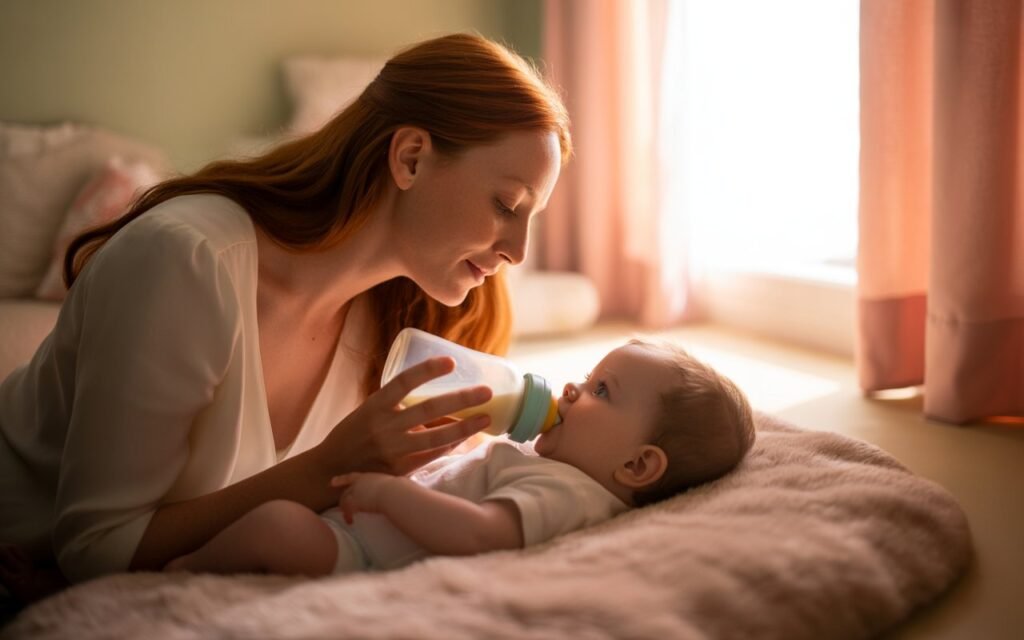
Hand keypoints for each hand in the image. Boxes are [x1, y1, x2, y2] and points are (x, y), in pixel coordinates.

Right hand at [312, 356, 491, 476]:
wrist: (328, 472)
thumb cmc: (352, 436)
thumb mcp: (367, 412)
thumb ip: (396, 405)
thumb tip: (437, 400)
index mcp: (374, 406)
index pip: (404, 381)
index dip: (428, 370)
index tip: (451, 362)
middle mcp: (383, 427)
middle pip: (429, 409)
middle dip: (461, 399)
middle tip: (486, 391)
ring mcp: (392, 451)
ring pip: (436, 437)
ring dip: (465, 428)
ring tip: (486, 418)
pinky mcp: (398, 471)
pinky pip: (431, 456)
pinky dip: (449, 446)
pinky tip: (465, 439)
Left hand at [330, 472, 398, 523]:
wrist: (394, 492)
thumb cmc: (399, 488)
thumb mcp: (397, 483)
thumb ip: (396, 484)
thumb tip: (405, 487)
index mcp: (369, 477)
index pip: (353, 477)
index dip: (342, 480)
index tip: (333, 482)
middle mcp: (360, 483)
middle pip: (347, 490)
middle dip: (343, 497)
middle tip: (339, 505)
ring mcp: (356, 492)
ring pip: (345, 500)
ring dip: (344, 508)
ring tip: (346, 518)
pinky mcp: (356, 502)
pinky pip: (347, 510)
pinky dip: (348, 516)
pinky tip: (350, 522)